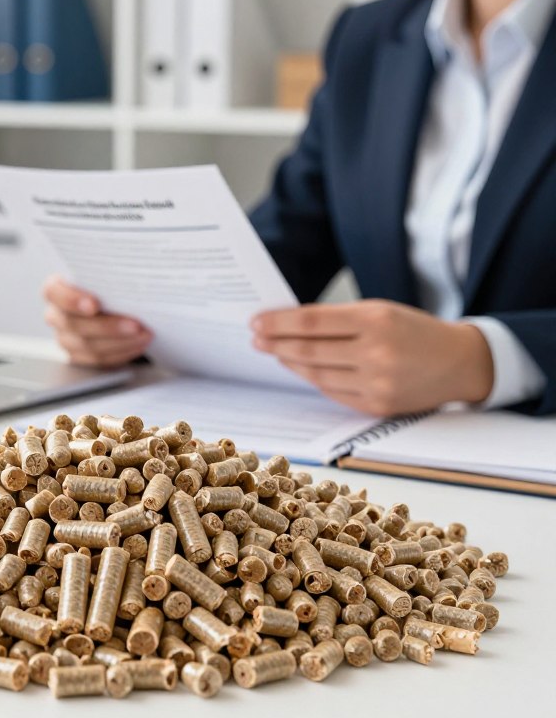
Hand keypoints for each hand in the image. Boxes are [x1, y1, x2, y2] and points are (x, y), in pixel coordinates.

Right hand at [43, 275, 151, 367]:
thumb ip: (109, 273)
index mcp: (56, 289)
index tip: (94, 304)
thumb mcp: (105, 273)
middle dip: (108, 326)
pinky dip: (122, 352)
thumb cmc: (108, 283)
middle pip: (75, 325)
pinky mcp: (79, 356)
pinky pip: (99, 360)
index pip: (54, 293)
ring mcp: (66, 338)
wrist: (113, 302)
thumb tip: (133, 269)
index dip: (72, 300)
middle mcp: (56, 315)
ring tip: (144, 334)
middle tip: (135, 324)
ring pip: (89, 346)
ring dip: (121, 341)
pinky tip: (139, 344)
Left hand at [251, 300, 493, 416]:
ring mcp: (377, 383)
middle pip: (309, 350)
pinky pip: (332, 392)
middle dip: (276, 344)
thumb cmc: (413, 330)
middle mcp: (376, 352)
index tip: (256, 321)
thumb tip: (287, 325)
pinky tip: (300, 368)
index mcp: (376, 320)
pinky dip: (313, 379)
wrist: (461, 362)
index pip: (312, 322)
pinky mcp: (377, 406)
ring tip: (274, 352)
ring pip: (317, 374)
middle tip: (256, 338)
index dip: (279, 323)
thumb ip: (339, 319)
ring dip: (290, 363)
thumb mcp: (381, 311)